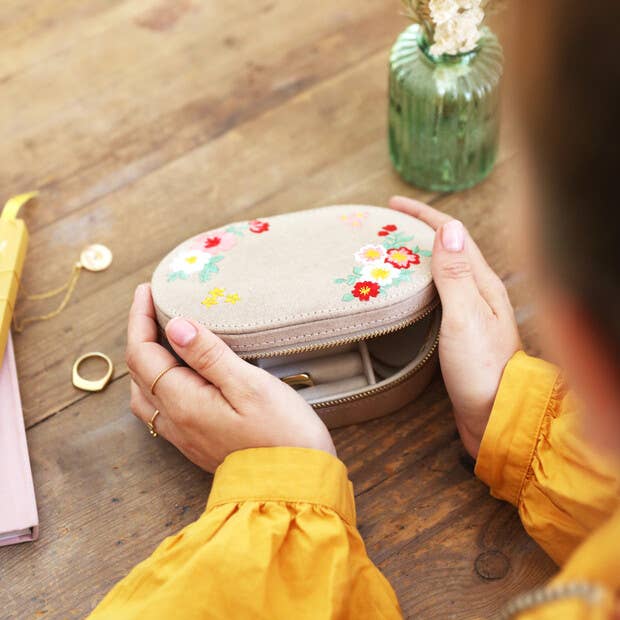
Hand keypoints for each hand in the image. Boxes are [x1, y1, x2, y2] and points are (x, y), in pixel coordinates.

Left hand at [125, 284, 335, 472]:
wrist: (296, 485)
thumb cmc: (282, 433)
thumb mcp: (250, 386)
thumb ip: (209, 356)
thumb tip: (177, 327)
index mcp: (183, 403)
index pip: (143, 354)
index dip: (140, 319)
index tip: (146, 291)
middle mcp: (175, 422)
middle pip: (138, 374)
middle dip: (139, 336)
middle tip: (153, 307)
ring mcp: (185, 436)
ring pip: (145, 395)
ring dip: (146, 362)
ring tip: (162, 337)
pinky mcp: (197, 444)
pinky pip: (162, 409)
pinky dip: (159, 383)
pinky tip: (180, 375)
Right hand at [390, 196, 521, 457]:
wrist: (497, 416)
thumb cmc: (482, 369)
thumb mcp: (465, 317)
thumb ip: (456, 274)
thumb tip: (449, 228)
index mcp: (483, 284)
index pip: (452, 235)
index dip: (423, 216)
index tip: (393, 204)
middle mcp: (480, 293)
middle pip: (447, 249)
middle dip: (418, 231)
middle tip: (387, 225)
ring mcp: (472, 313)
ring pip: (442, 271)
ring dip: (418, 255)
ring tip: (392, 250)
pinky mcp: (462, 332)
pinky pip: (439, 294)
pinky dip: (420, 281)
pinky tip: (408, 289)